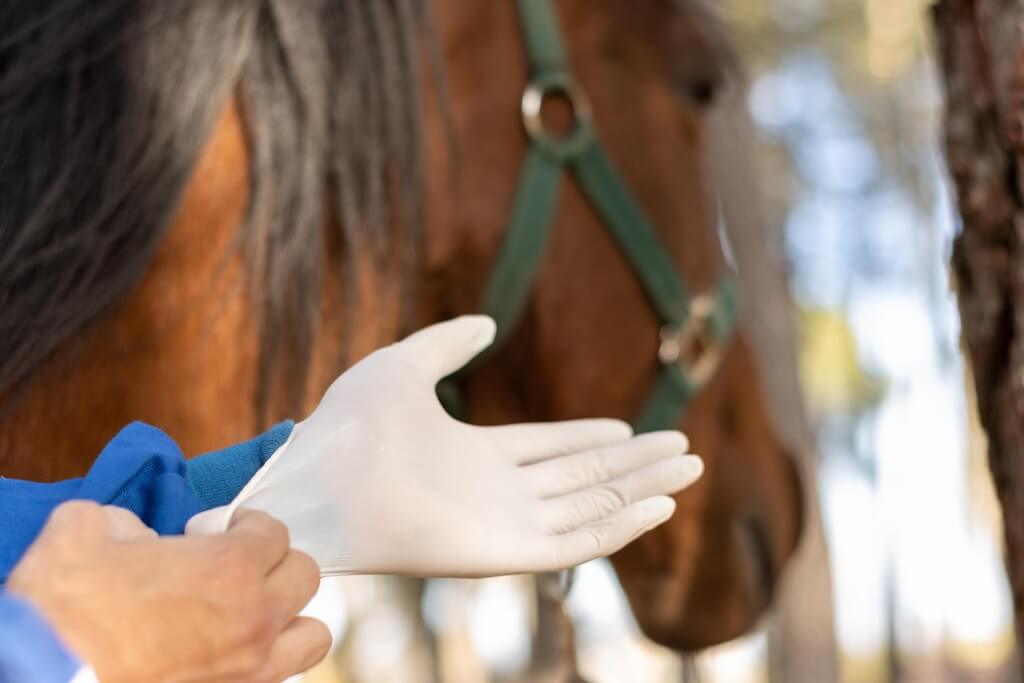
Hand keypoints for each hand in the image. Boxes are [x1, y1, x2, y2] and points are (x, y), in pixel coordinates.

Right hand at [8, 502, 327, 682]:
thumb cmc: (64, 603)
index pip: (276, 532)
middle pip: (304, 575)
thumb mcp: (90, 529)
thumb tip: (139, 536)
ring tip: (254, 611)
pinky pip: (280, 677)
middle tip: (237, 566)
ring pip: (312, 635)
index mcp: (232, 567)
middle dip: (273, 563)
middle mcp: (255, 617)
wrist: (43, 672)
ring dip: (289, 617)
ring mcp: (250, 668)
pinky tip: (234, 650)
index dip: (246, 525)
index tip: (222, 530)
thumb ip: (131, 522)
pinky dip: (269, 660)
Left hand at [188, 316, 703, 576]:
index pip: (551, 449)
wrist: (318, 479)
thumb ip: (447, 342)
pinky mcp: (501, 553)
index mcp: (476, 453)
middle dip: (635, 464)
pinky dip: (618, 528)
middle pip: (583, 477)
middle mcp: (496, 492)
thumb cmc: (347, 427)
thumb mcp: (404, 364)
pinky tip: (657, 505)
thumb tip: (487, 321)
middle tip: (685, 449)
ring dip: (640, 491)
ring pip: (589, 508)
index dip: (593, 438)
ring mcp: (501, 524)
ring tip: (687, 468)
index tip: (633, 427)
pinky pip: (573, 545)